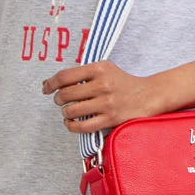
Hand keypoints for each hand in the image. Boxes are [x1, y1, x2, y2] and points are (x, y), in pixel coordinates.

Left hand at [40, 60, 158, 133]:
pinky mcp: (110, 119)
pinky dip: (71, 126)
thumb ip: (82, 73)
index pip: (65, 76)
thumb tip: (52, 83)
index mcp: (99, 68)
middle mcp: (102, 84)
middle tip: (60, 101)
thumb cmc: (122, 83)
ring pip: (71, 111)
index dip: (50, 83)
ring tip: (68, 112)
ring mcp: (106, 103)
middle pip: (65, 94)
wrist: (148, 95)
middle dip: (58, 100)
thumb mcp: (105, 69)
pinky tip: (72, 123)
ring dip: (65, 113)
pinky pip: (81, 127)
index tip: (46, 88)